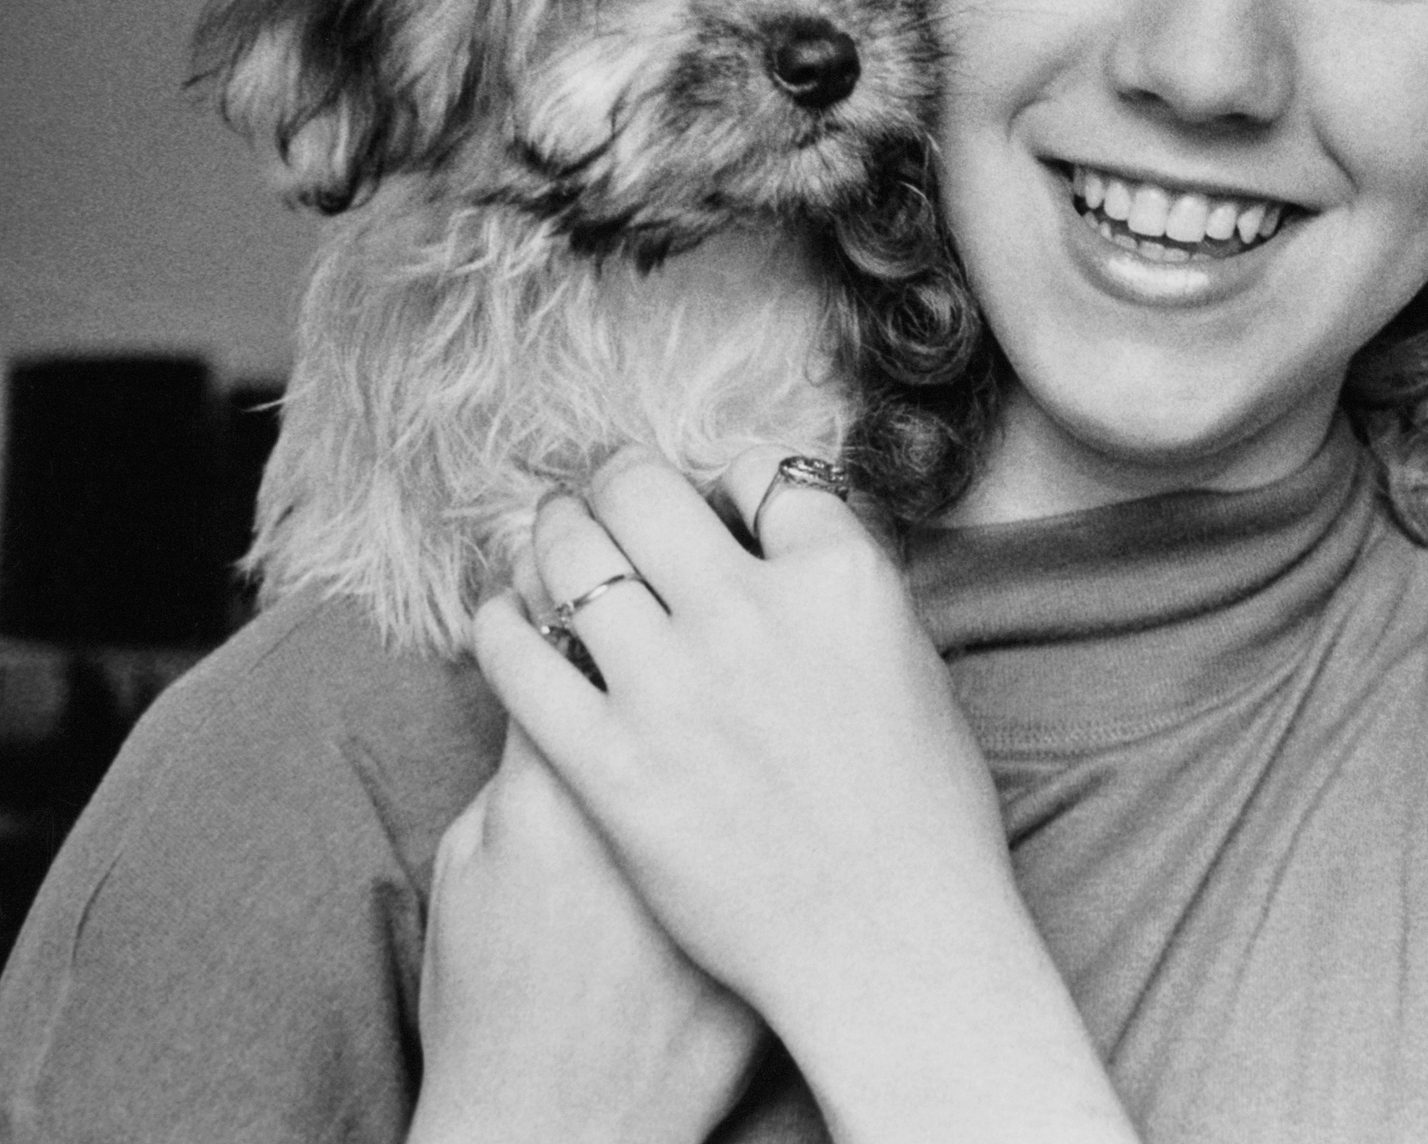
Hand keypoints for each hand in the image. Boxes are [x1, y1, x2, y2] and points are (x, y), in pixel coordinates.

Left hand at [472, 449, 1138, 1143]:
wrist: (896, 955)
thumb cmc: (922, 820)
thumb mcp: (913, 668)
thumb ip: (841, 594)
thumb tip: (777, 541)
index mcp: (843, 580)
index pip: (762, 471)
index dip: (728, 481)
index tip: (712, 500)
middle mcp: (752, 614)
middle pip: (646, 489)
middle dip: (620, 482)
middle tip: (608, 496)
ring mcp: (673, 690)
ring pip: (570, 555)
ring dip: (553, 536)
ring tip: (551, 541)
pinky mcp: (610, 768)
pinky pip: (522, 662)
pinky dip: (505, 627)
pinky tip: (509, 624)